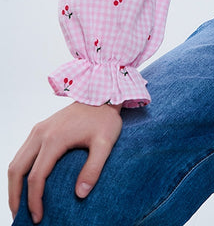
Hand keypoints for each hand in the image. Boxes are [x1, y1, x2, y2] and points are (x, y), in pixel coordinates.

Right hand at [8, 101, 122, 223]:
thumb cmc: (104, 119)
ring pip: (16, 161)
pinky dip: (19, 171)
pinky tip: (25, 184)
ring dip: (14, 184)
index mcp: (54, 139)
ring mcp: (38, 130)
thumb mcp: (105, 143)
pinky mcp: (40, 129)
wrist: (101, 94)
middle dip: (15, 196)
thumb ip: (94, 168)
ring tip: (20, 205)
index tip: (38, 217)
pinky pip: (22, 153)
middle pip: (17, 170)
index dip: (34, 200)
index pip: (36, 177)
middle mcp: (40, 133)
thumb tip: (80, 194)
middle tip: (19, 217)